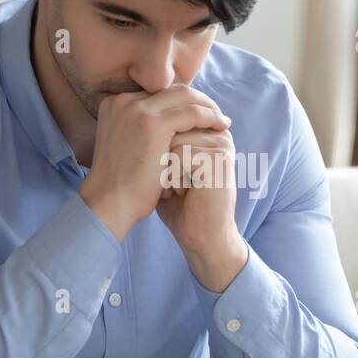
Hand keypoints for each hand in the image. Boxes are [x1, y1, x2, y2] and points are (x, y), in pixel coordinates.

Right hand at [79, 85, 229, 241]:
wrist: (109, 203)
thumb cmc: (121, 185)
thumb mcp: (127, 146)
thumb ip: (140, 130)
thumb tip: (170, 128)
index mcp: (115, 104)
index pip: (158, 94)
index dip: (182, 102)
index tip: (200, 114)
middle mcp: (123, 100)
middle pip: (172, 90)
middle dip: (198, 100)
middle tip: (217, 114)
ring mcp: (137, 109)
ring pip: (185, 96)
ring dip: (208, 107)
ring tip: (223, 120)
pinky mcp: (153, 123)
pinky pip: (192, 112)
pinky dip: (210, 117)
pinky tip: (222, 126)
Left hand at [157, 124, 248, 291]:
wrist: (202, 237)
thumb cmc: (181, 205)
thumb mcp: (167, 166)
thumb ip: (160, 141)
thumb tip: (136, 120)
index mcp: (209, 132)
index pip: (170, 121)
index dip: (159, 149)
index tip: (169, 175)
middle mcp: (219, 134)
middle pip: (171, 127)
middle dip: (163, 160)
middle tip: (174, 185)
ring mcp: (221, 145)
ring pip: (173, 141)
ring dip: (167, 170)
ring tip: (179, 189)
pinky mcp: (218, 158)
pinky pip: (179, 155)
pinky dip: (173, 178)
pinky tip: (184, 193)